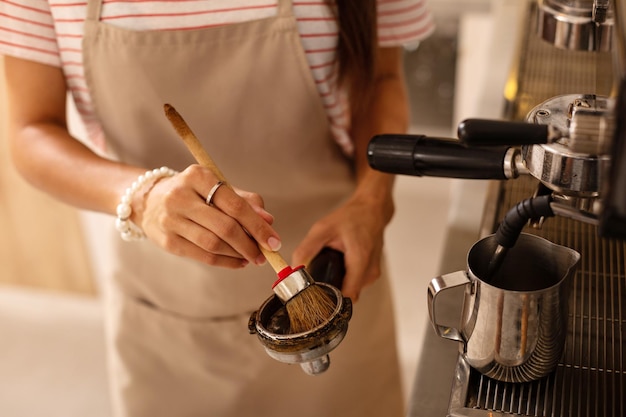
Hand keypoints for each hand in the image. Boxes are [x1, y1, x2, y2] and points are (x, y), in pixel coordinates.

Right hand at [135, 165, 280, 267]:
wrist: (149, 201)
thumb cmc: (194, 193)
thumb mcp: (217, 187)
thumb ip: (245, 201)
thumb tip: (269, 221)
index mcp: (197, 176)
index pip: (234, 204)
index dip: (257, 225)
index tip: (274, 241)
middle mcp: (181, 196)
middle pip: (225, 226)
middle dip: (250, 244)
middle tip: (265, 254)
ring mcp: (170, 219)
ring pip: (214, 244)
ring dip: (239, 254)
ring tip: (252, 256)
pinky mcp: (167, 241)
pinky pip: (203, 256)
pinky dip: (225, 262)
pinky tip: (238, 261)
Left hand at [292, 191, 393, 300]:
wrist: (372, 209)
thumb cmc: (352, 216)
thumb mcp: (323, 228)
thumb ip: (307, 248)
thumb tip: (295, 267)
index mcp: (360, 260)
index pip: (347, 295)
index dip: (330, 299)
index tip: (316, 295)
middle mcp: (370, 271)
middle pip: (347, 295)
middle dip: (331, 289)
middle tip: (318, 277)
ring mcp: (373, 273)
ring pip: (352, 290)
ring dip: (338, 283)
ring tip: (329, 266)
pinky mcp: (372, 272)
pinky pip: (355, 283)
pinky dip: (345, 277)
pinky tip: (339, 265)